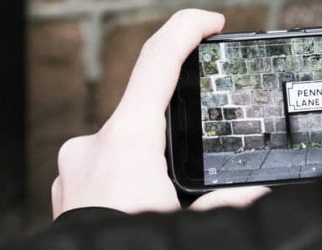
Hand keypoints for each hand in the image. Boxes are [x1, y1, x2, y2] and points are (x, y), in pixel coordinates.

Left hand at [51, 9, 270, 219]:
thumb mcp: (190, 228)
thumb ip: (226, 206)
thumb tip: (256, 198)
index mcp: (127, 142)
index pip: (157, 62)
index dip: (188, 30)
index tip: (212, 23)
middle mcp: (92, 146)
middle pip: (144, 117)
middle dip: (172, 140)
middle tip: (189, 178)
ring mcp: (73, 169)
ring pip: (122, 153)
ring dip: (147, 173)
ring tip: (162, 212)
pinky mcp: (65, 194)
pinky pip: (102, 177)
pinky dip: (125, 191)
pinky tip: (138, 218)